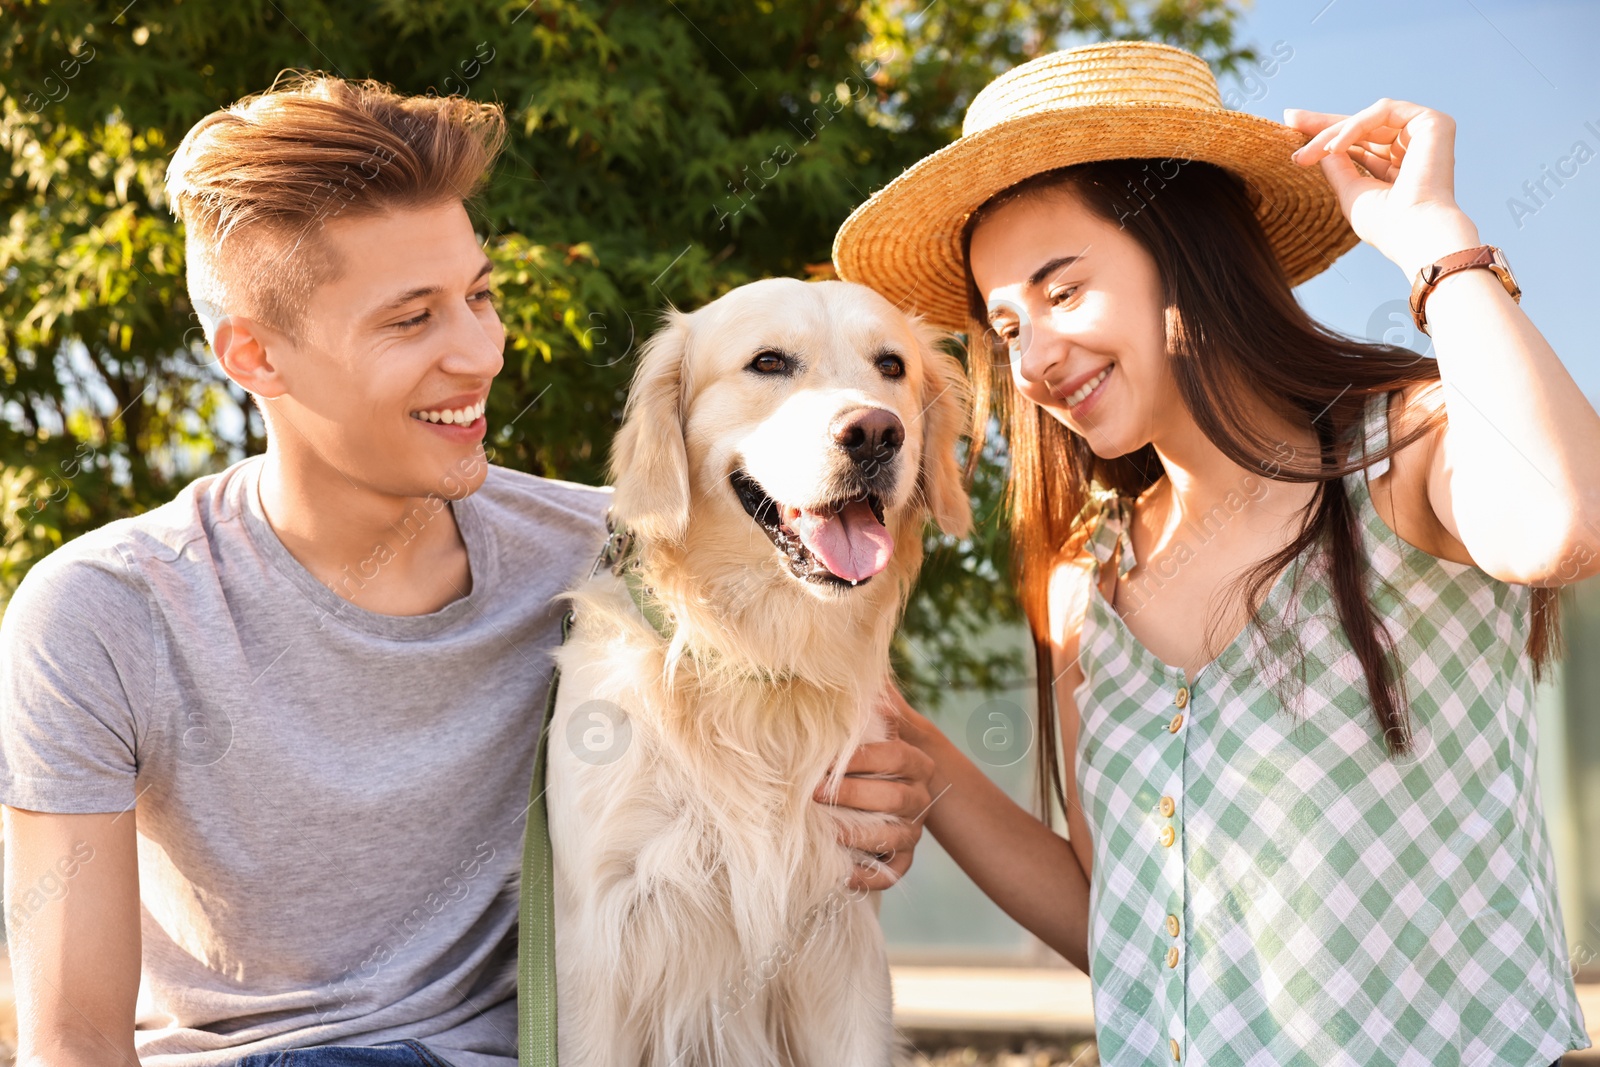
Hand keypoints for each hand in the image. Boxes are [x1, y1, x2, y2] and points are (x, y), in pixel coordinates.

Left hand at [812, 686, 937, 890]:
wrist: (894, 781)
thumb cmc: (873, 746)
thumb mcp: (878, 719)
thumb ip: (873, 696)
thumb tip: (857, 660)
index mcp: (915, 761)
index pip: (895, 757)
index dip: (860, 759)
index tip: (824, 760)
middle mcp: (919, 796)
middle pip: (895, 800)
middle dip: (852, 797)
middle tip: (812, 794)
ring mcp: (914, 829)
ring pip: (895, 838)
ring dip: (859, 838)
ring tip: (826, 834)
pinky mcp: (904, 858)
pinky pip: (893, 874)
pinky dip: (869, 877)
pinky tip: (841, 874)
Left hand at [1284, 100, 1481, 278]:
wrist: (1415, 231)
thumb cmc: (1385, 222)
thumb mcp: (1351, 191)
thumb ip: (1338, 166)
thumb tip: (1322, 147)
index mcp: (1398, 167)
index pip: (1360, 143)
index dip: (1328, 135)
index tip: (1292, 126)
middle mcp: (1413, 148)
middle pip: (1362, 126)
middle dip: (1323, 124)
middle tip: (1290, 117)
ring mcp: (1425, 134)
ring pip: (1368, 119)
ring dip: (1332, 133)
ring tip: (1307, 154)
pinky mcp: (1434, 122)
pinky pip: (1383, 111)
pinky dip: (1355, 127)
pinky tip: (1333, 148)